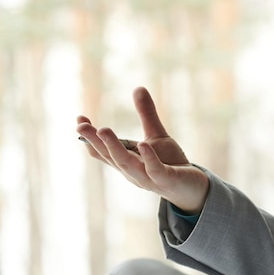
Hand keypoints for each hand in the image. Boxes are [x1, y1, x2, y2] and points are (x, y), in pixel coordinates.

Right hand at [76, 86, 208, 213]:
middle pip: (110, 157)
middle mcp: (132, 172)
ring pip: (127, 164)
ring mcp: (148, 178)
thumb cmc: (171, 162)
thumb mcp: (156, 136)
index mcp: (126, 162)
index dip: (89, 139)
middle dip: (95, 141)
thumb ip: (146, 114)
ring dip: (114, 148)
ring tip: (103, 130)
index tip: (79, 119)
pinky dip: (148, 158)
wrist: (193, 187)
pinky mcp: (166, 180)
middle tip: (81, 126)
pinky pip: (155, 170)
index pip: (103, 152)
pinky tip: (143, 144)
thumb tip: (138, 87)